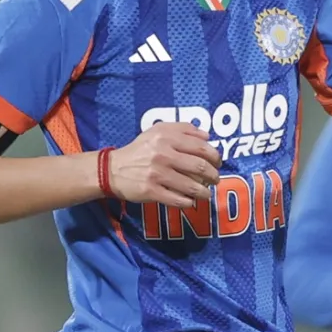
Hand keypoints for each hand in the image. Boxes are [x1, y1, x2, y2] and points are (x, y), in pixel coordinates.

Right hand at [107, 123, 221, 206]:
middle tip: (215, 179)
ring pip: (191, 186)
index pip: (200, 147)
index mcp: (166, 137)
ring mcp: (157, 174)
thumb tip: (207, 135)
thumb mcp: (157, 131)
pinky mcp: (151, 191)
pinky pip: (177, 199)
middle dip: (213, 175)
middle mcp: (163, 154)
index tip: (218, 163)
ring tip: (207, 194)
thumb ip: (183, 129)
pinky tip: (191, 202)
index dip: (215, 156)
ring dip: (204, 192)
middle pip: (200, 167)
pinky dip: (188, 202)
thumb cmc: (140, 149)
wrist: (113, 169)